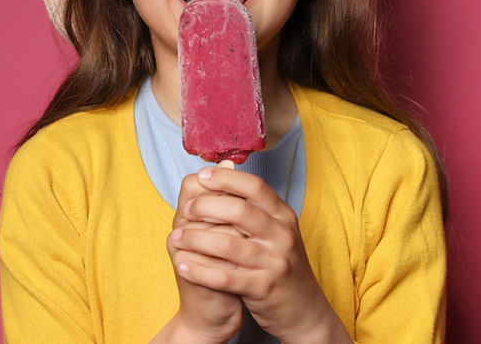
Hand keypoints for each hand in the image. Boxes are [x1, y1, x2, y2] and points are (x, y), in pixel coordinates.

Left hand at [169, 167, 350, 342]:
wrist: (304, 310)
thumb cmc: (281, 264)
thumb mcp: (276, 231)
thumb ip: (253, 206)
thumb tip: (223, 170)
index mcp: (283, 216)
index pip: (255, 187)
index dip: (226, 178)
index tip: (203, 175)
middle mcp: (281, 235)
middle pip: (240, 210)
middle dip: (206, 206)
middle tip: (185, 209)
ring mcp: (274, 262)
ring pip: (228, 244)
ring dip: (196, 239)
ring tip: (175, 238)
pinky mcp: (263, 288)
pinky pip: (226, 278)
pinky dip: (201, 271)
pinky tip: (182, 266)